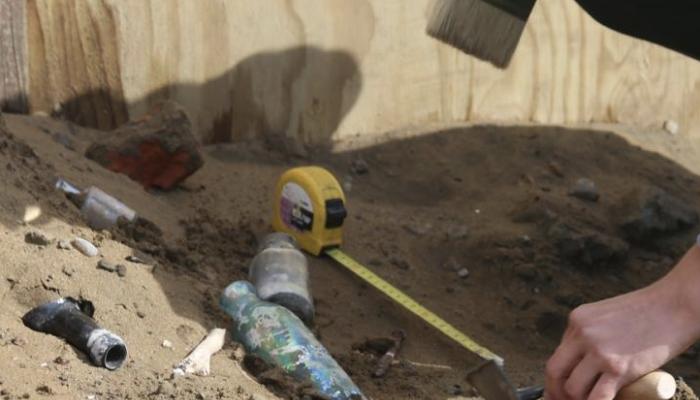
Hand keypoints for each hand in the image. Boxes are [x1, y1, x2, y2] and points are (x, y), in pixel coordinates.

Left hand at [545, 246, 699, 399]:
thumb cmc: (648, 313)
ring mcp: (599, 351)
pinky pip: (597, 398)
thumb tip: (583, 364)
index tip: (561, 389)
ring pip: (573, 388)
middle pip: (555, 371)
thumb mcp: (607, 316)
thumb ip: (591, 335)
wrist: (675, 306)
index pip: (558, 355)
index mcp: (577, 319)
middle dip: (557, 392)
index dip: (558, 377)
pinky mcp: (619, 368)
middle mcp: (582, 333)